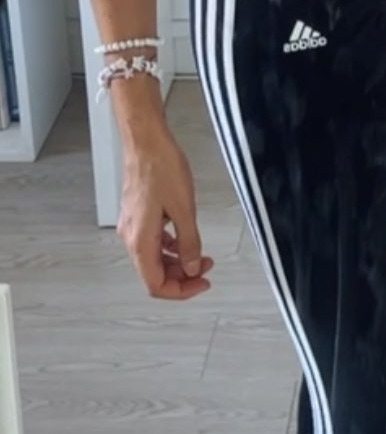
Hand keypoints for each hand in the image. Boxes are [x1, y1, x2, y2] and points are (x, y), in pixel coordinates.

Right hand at [118, 127, 213, 301]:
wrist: (146, 142)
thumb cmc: (162, 168)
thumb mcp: (184, 209)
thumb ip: (190, 243)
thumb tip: (193, 268)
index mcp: (140, 241)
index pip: (155, 285)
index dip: (181, 291)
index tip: (202, 283)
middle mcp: (131, 238)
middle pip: (154, 274)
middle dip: (182, 276)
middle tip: (206, 267)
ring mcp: (132, 227)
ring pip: (153, 259)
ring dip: (177, 262)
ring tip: (201, 254)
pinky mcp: (136, 216)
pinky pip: (152, 242)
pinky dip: (169, 247)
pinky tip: (185, 239)